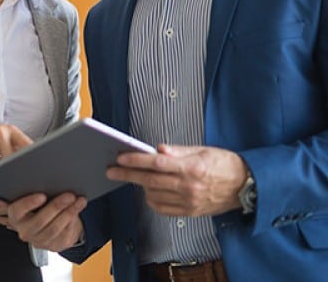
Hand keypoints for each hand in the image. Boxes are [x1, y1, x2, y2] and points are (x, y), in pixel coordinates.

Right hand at [0, 119, 32, 165]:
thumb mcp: (6, 139)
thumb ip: (18, 149)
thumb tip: (31, 166)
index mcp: (13, 131)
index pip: (26, 144)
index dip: (31, 156)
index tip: (33, 167)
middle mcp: (0, 129)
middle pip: (9, 156)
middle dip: (6, 167)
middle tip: (2, 169)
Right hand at [4, 193, 86, 251]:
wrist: (48, 224)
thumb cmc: (39, 205)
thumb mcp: (32, 197)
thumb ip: (33, 189)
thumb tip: (44, 175)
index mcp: (16, 216)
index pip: (18, 211)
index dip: (29, 203)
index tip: (42, 196)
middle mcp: (25, 231)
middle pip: (40, 221)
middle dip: (56, 207)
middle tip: (69, 195)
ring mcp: (39, 240)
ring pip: (54, 228)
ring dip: (69, 213)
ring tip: (79, 200)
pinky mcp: (54, 246)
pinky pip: (64, 234)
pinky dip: (74, 219)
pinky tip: (79, 208)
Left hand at [106, 144, 247, 216]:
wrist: (248, 187)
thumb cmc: (226, 164)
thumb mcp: (203, 150)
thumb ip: (178, 151)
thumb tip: (158, 149)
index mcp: (192, 168)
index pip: (156, 163)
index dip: (136, 160)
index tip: (120, 158)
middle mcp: (189, 186)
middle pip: (150, 180)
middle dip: (127, 174)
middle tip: (111, 170)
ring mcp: (189, 202)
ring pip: (153, 195)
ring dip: (140, 186)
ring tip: (134, 176)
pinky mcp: (190, 212)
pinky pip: (163, 208)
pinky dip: (152, 200)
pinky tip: (150, 191)